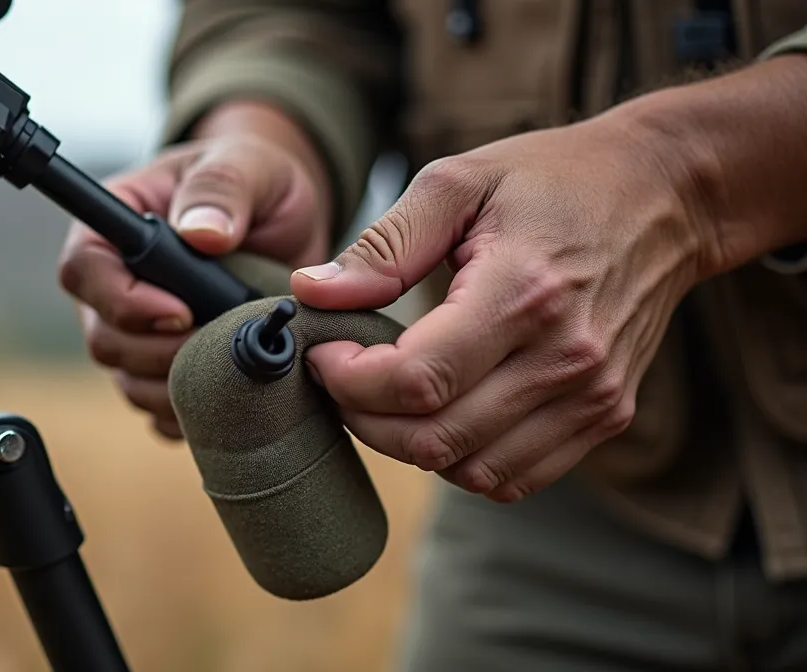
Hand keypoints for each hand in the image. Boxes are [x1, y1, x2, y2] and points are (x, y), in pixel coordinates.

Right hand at [58, 102, 332, 438]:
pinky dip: (194, 413)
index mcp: (113, 228)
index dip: (123, 301)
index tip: (181, 312)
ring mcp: (135, 333)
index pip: (83, 270)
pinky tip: (234, 394)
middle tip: (223, 341)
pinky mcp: (164, 369)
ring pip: (129, 381)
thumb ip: (222, 189)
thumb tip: (203, 233)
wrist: (284, 218)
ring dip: (180, 386)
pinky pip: (160, 411)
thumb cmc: (252, 179)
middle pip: (104, 338)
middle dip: (161, 352)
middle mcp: (113, 285)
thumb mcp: (246, 165)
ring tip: (238, 364)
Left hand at [292, 115, 719, 501]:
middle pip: (436, 438)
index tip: (323, 352)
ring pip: (471, 470)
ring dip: (409, 445)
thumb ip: (383, 245)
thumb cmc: (552, 179)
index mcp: (523, 292)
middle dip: (365, 418)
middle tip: (342, 377)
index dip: (350, 381)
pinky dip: (462, 460)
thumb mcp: (458, 182)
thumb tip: (311, 293)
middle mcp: (565, 357)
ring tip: (386, 395)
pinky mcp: (605, 415)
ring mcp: (592, 395)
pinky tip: (442, 412)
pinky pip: (515, 476)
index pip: (416, 380)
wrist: (667, 196)